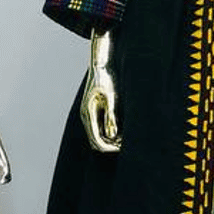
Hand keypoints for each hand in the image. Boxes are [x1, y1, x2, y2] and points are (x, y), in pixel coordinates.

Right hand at [82, 28, 121, 152]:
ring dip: (111, 141)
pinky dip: (110, 134)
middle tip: (127, 145)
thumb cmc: (107, 79)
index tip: (123, 148)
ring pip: (98, 137)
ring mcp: (89, 115)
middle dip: (110, 146)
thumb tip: (112, 135)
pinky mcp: (95, 113)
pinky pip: (100, 129)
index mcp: (88, 113)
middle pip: (95, 141)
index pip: (96, 139)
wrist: (101, 65)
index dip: (109, 147)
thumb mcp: (112, 97)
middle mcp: (86, 117)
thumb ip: (111, 116)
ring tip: (126, 138)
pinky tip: (122, 131)